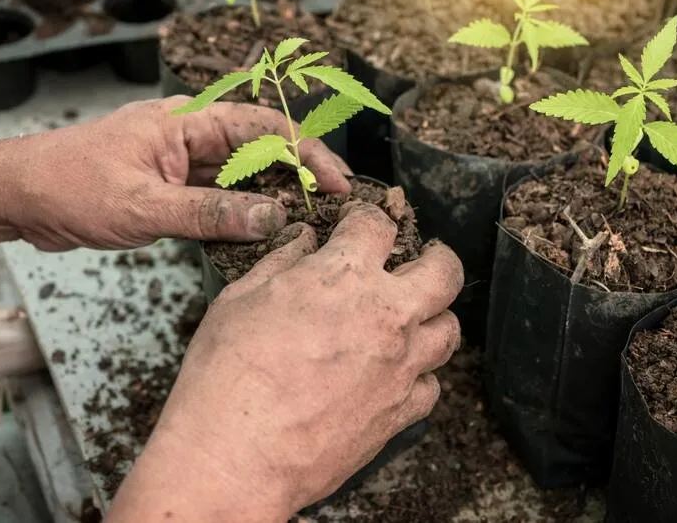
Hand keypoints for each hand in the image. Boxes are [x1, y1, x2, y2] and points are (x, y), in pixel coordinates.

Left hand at [0, 96, 350, 251]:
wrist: (14, 197)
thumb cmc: (66, 187)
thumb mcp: (143, 208)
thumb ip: (209, 215)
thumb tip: (272, 219)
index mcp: (186, 122)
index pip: (264, 128)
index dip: (307, 154)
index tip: (336, 185)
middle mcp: (189, 135)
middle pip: (261, 148)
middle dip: (299, 174)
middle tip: (331, 209)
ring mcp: (179, 161)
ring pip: (242, 174)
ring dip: (272, 196)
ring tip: (305, 224)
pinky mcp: (169, 186)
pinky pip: (218, 195)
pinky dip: (241, 212)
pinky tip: (259, 234)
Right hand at [106, 203, 463, 522]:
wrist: (235, 458)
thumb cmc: (226, 377)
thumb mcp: (240, 298)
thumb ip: (281, 261)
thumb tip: (302, 239)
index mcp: (345, 278)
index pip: (378, 226)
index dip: (367, 218)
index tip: (357, 225)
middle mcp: (386, 316)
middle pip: (445, 272)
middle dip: (436, 257)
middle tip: (419, 259)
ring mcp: (400, 366)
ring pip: (449, 330)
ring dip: (434, 317)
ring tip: (412, 317)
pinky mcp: (400, 413)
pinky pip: (432, 386)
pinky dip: (420, 375)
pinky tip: (396, 374)